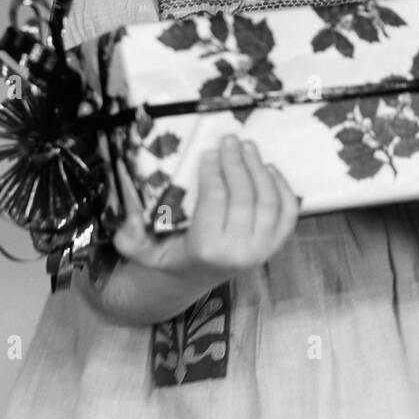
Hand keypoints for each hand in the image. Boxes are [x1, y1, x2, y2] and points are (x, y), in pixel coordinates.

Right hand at [111, 135, 300, 288]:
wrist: (195, 278)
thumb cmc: (169, 256)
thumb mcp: (143, 251)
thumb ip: (129, 238)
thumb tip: (131, 218)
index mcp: (206, 249)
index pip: (215, 200)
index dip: (213, 171)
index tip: (208, 151)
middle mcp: (238, 252)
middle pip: (244, 197)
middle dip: (237, 163)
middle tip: (229, 140)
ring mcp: (262, 249)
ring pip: (269, 201)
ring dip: (259, 169)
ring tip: (247, 147)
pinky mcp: (275, 245)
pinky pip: (288, 212)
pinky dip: (283, 187)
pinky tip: (268, 168)